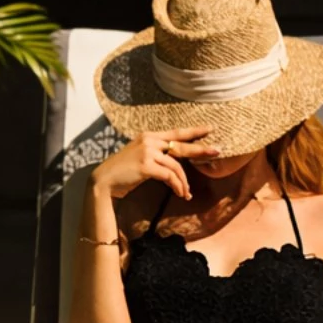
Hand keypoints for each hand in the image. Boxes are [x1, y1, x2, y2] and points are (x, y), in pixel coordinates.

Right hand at [92, 127, 217, 201]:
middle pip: (181, 145)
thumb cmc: (123, 172)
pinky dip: (177, 186)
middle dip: (200, 149)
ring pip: (176, 167)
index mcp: (149, 136)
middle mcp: (149, 141)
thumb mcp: (140, 157)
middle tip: (217, 151)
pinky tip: (180, 194)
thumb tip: (174, 165)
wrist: (105, 180)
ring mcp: (147, 152)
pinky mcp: (146, 165)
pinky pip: (169, 176)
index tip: (209, 129)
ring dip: (184, 182)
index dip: (193, 131)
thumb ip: (156, 155)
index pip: (176, 133)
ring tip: (187, 193)